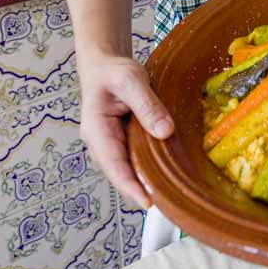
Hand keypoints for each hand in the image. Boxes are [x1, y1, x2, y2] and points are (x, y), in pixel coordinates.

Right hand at [78, 52, 172, 208]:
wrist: (104, 65)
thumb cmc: (113, 71)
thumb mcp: (130, 80)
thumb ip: (147, 105)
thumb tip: (165, 132)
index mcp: (97, 131)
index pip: (114, 166)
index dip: (130, 187)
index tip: (148, 203)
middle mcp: (101, 144)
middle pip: (121, 174)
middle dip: (141, 189)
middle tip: (169, 203)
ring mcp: (111, 145)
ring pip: (129, 168)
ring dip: (146, 180)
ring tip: (170, 193)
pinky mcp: (122, 142)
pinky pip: (135, 158)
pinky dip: (149, 166)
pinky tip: (167, 171)